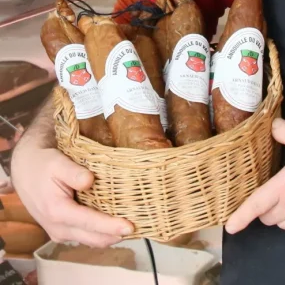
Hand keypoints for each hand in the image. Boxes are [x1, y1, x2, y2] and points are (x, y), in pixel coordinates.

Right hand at [11, 146, 133, 246]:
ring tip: (134, 225)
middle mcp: (59, 227)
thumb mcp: (56, 162)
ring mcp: (61, 231)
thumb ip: (73, 172)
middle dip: (116, 235)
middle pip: (94, 238)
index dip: (110, 226)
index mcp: (57, 211)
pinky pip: (87, 235)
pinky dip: (102, 232)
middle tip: (141, 225)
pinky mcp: (65, 229)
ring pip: (92, 240)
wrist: (27, 169)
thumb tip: (90, 180)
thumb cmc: (43, 164)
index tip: (130, 226)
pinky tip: (116, 222)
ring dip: (111, 235)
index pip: (89, 223)